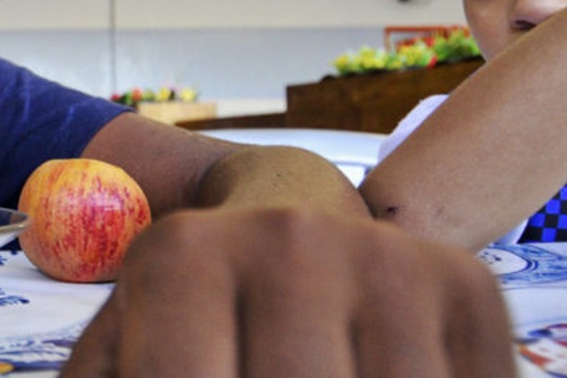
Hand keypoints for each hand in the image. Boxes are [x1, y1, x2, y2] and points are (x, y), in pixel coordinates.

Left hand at [63, 208, 513, 376]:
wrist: (293, 205)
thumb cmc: (196, 295)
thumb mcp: (126, 331)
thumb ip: (102, 368)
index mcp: (183, 256)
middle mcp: (288, 242)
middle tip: (253, 374)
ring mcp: (384, 263)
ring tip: (305, 363)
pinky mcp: (465, 288)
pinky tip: (368, 372)